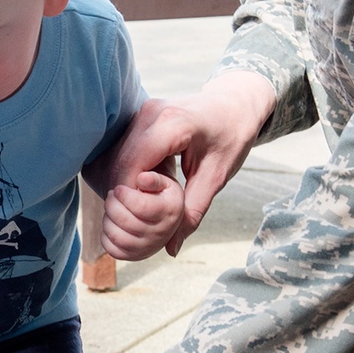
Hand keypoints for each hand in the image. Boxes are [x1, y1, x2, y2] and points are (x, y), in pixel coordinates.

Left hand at [102, 169, 184, 259]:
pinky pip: (113, 250)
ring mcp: (149, 248)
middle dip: (112, 205)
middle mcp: (163, 233)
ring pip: (118, 237)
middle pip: (126, 222)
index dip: (124, 196)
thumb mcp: (163, 182)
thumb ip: (153, 178)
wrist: (162, 215)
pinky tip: (112, 223)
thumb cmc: (160, 194)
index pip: (141, 207)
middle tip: (111, 196)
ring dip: (108, 219)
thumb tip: (142, 179)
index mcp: (171, 211)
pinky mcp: (136, 256)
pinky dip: (106, 236)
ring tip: (111, 208)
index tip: (118, 189)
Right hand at [111, 73, 275, 253]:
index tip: (143, 219)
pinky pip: (124, 148)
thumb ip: (192, 211)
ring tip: (147, 200)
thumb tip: (171, 248)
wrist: (235, 104)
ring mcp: (142, 111)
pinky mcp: (139, 115)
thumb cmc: (231, 136)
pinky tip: (147, 184)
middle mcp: (150, 113)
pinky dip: (129, 170)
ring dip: (126, 183)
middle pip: (121, 162)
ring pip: (118, 156)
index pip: (134, 167)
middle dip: (126, 194)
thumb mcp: (217, 176)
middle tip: (142, 216)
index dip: (132, 198)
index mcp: (172, 124)